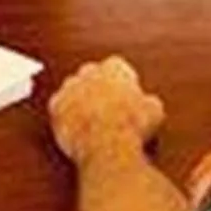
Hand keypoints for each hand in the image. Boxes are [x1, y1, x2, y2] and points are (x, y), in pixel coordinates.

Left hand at [48, 57, 165, 164]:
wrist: (108, 144)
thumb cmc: (131, 126)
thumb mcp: (154, 111)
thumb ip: (148, 100)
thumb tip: (148, 104)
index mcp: (114, 68)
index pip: (117, 66)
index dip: (122, 81)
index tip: (126, 93)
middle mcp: (89, 72)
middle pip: (91, 73)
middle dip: (98, 86)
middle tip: (107, 105)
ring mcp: (70, 88)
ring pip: (72, 88)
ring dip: (79, 99)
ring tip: (91, 118)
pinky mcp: (56, 106)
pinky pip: (58, 106)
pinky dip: (65, 115)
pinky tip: (75, 126)